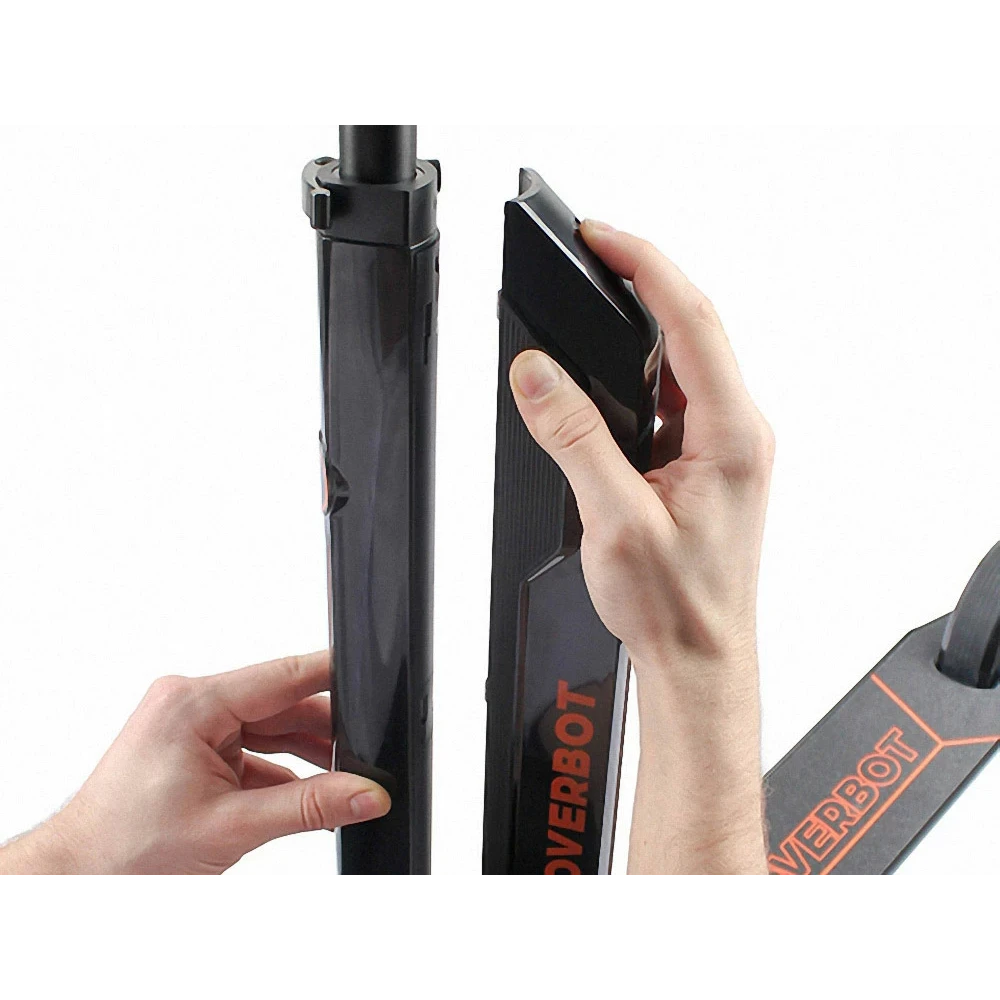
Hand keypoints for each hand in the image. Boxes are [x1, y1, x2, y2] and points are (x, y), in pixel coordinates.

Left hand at [0, 651, 389, 876]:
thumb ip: (309, 807)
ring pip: (269, 730)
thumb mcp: (231, 827)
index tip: (370, 675)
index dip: (332, 674)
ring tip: (337, 785)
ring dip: (302, 759)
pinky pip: (251, 751)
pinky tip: (303, 799)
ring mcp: (190, 727)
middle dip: (323, 735)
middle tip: (363, 758)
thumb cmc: (122, 851)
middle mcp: (190, 705)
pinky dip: (277, 775)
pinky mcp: (193, 750)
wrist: (77, 882)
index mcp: (193, 704)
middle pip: (281, 706)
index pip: (283, 676)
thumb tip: (364, 793)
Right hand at [509, 220, 772, 875]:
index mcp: (733, 434)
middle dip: (642, 279)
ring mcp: (725, 444)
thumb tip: (537, 373)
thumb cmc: (676, 604)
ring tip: (592, 296)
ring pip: (684, 359)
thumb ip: (574, 437)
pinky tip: (606, 370)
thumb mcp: (615, 517)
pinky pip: (674, 395)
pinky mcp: (706, 460)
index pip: (693, 319)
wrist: (698, 658)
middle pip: (694, 325)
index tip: (600, 235)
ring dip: (641, 325)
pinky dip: (639, 370)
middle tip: (591, 250)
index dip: (646, 265)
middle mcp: (739, 430)